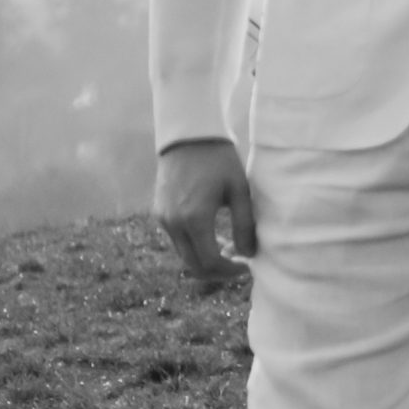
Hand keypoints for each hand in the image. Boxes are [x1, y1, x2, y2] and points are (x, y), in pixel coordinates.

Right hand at [155, 138, 256, 286]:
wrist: (188, 136)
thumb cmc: (219, 160)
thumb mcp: (239, 190)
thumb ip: (245, 225)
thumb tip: (249, 254)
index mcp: (195, 219)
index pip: (210, 262)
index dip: (230, 271)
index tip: (247, 265)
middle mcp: (174, 223)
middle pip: (194, 265)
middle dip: (218, 270)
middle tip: (239, 262)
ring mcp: (163, 219)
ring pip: (184, 254)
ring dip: (206, 258)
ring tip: (229, 247)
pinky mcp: (159, 212)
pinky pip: (177, 240)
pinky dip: (195, 245)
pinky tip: (213, 235)